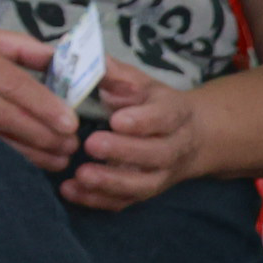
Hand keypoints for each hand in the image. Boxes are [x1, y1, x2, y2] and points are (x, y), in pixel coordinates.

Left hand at [62, 63, 206, 210]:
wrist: (190, 136)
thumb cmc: (152, 103)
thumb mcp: (139, 81)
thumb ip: (115, 74)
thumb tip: (92, 61)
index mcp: (174, 114)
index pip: (163, 118)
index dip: (142, 121)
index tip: (116, 120)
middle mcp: (173, 148)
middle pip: (156, 155)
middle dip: (124, 152)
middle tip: (91, 145)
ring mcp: (161, 174)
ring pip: (143, 184)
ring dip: (112, 183)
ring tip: (81, 176)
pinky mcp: (145, 191)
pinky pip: (126, 201)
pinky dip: (100, 201)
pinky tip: (72, 192)